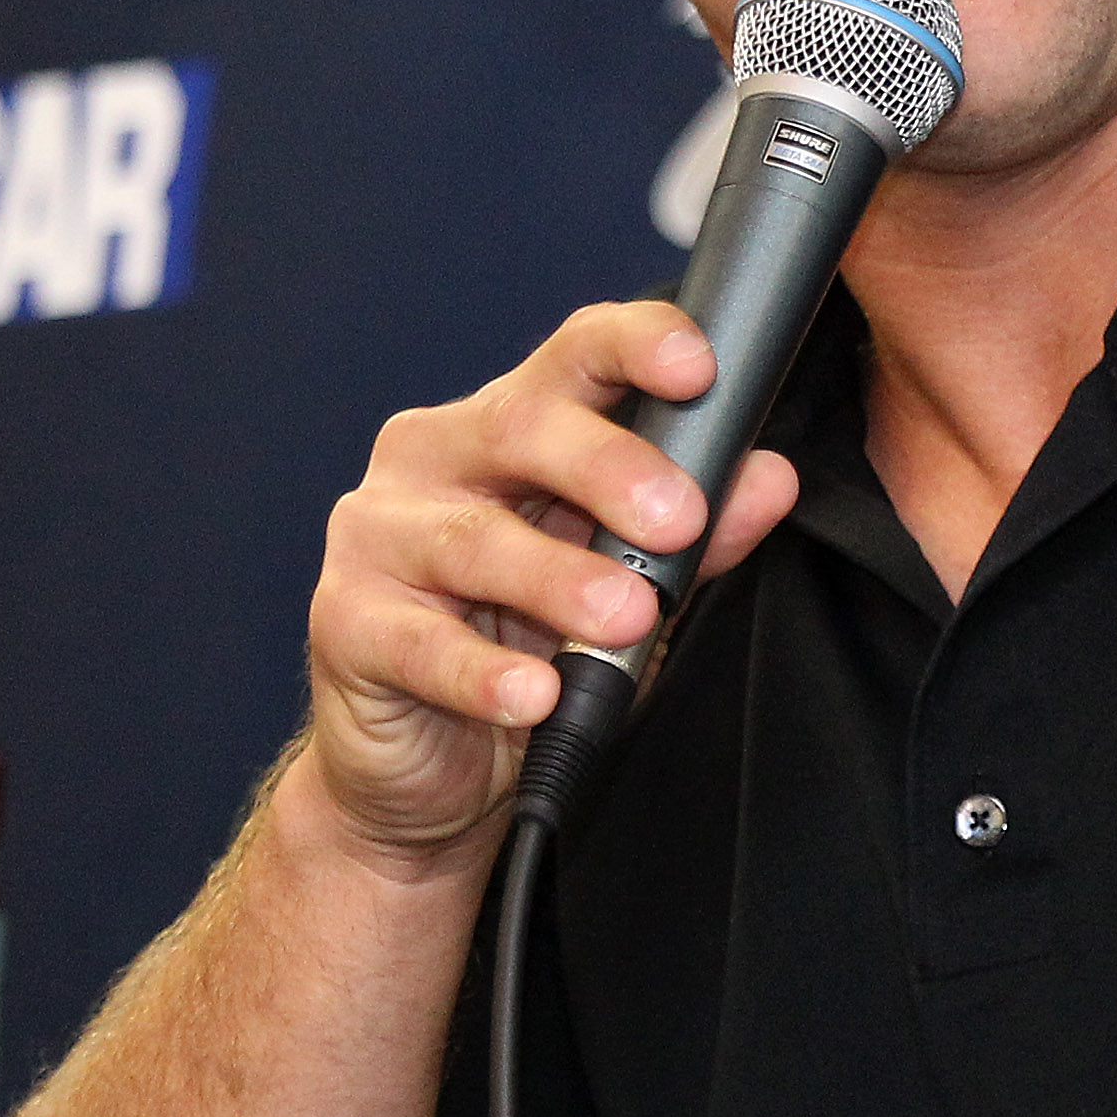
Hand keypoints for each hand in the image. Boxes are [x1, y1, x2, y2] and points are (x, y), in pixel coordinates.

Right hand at [300, 301, 800, 870]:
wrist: (428, 768)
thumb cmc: (526, 646)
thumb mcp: (626, 584)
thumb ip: (697, 536)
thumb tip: (770, 481)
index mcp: (508, 423)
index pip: (573, 354)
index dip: (635, 348)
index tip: (698, 369)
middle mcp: (435, 456)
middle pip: (520, 427)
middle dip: (609, 469)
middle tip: (679, 520)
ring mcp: (379, 534)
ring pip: (474, 539)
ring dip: (558, 578)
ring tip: (625, 618)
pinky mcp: (346, 622)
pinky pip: (422, 644)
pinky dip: (484, 673)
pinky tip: (533, 694)